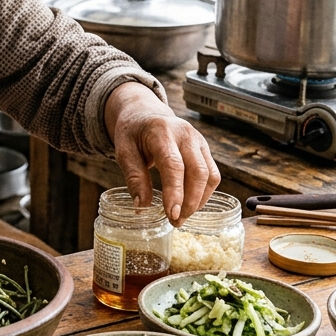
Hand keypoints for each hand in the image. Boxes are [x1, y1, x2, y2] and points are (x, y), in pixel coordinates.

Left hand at [104, 82, 220, 224]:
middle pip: (197, 172)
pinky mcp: (204, 149)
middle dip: (189, 201)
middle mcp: (185, 134)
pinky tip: (189, 204)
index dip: (175, 192)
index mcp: (161, 132)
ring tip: (181, 217)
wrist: (145, 113)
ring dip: (198, 200)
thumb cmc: (133, 132)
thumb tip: (142, 207)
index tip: (172, 214)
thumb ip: (134, 177)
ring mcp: (198, 141)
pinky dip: (203, 193)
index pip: (173, 165)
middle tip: (176, 222)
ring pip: (209, 175)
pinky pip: (212, 174)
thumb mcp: (123, 151)